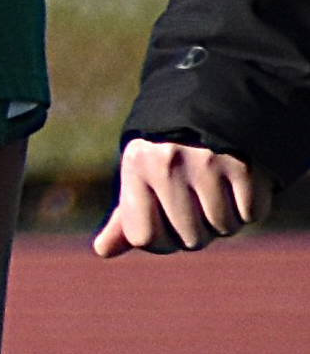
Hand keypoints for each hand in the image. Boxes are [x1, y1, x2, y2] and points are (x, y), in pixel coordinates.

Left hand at [92, 136, 274, 257]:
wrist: (219, 103)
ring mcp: (208, 163)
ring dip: (227, 218)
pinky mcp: (246, 165)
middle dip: (199, 229)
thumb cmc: (173, 151)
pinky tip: (241, 181)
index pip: (144, 238)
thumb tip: (102, 250)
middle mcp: (168, 162)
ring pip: (224, 229)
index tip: (169, 224)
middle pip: (190, 240)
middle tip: (199, 199)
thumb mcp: (143, 173)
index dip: (162, 242)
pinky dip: (250, 206)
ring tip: (219, 188)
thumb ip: (127, 216)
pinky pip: (252, 214)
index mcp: (136, 165)